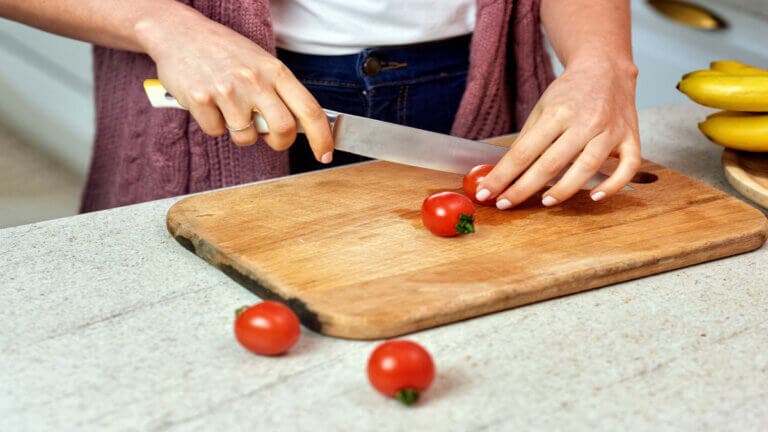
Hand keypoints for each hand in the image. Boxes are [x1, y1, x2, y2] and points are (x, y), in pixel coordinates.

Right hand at [136, 9, 332, 162]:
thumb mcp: (261, 63)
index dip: (322, 137)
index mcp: (275, 71)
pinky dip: (213, 124)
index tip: (325, 154)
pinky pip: (216, 131)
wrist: (180, 33)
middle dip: (279, 143)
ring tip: (229, 107)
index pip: (310, 110)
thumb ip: (280, 92)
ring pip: (246, 137)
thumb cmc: (225, 52)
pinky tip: (209, 103)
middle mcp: (254, 80)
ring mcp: (227, 90)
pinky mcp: (200, 99)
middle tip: (269, 138)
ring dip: (240, 131)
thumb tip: (299, 127)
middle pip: (283, 130)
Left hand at [475, 59, 640, 208]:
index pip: (524, 151)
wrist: (606, 68)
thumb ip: (527, 140)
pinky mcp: (631, 137)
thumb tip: (504, 172)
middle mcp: (586, 121)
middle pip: (551, 163)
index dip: (504, 175)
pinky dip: (613, 184)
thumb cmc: (570, 92)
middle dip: (524, 188)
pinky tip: (594, 196)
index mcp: (558, 112)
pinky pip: (627, 166)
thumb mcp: (542, 108)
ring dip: (564, 189)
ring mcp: (611, 130)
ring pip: (587, 167)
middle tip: (505, 203)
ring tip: (545, 202)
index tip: (487, 192)